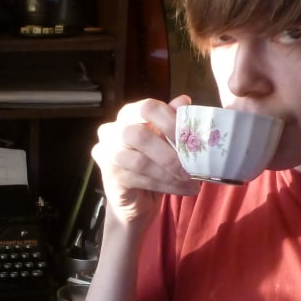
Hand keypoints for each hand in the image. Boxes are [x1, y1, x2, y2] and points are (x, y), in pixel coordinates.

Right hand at [92, 95, 199, 228]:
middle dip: (170, 152)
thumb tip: (184, 100)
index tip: (193, 137)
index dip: (171, 121)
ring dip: (170, 173)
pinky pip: (140, 180)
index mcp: (127, 115)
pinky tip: (183, 189)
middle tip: (193, 165)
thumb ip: (172, 121)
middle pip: (139, 134)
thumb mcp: (165, 140)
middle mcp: (111, 131)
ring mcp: (107, 154)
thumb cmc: (153, 164)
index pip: (147, 107)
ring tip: (192, 180)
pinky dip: (166, 186)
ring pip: (141, 162)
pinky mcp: (110, 177)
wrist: (136, 200)